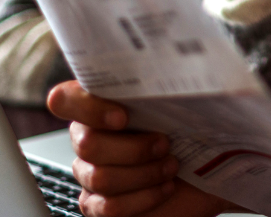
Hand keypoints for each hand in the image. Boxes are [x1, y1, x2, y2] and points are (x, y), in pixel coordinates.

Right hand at [46, 81, 229, 216]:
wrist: (204, 169)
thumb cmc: (189, 131)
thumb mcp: (180, 103)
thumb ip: (161, 87)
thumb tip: (170, 68)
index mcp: (98, 104)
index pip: (65, 99)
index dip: (87, 108)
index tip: (122, 115)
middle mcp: (87, 137)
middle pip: (87, 144)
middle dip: (133, 147)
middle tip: (165, 143)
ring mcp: (90, 173)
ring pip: (100, 177)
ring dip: (144, 173)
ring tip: (171, 166)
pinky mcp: (99, 204)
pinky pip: (109, 207)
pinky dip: (143, 198)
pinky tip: (164, 187)